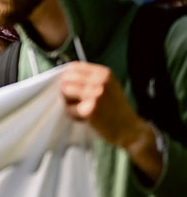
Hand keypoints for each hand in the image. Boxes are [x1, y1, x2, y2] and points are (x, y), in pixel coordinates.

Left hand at [59, 62, 163, 180]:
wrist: (131, 130)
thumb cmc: (116, 109)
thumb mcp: (107, 86)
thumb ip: (89, 79)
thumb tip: (64, 75)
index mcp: (104, 73)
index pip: (73, 66)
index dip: (68, 77)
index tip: (72, 87)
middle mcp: (100, 81)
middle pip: (66, 78)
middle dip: (66, 90)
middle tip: (76, 101)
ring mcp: (95, 94)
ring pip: (65, 91)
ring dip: (68, 102)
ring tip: (81, 109)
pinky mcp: (90, 109)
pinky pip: (69, 109)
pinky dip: (74, 115)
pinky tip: (86, 119)